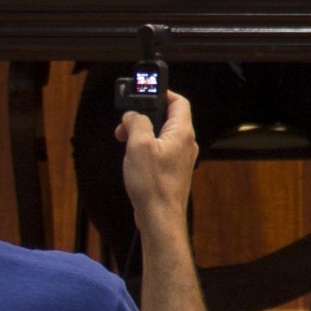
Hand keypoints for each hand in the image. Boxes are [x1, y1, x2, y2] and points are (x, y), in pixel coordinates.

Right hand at [117, 90, 197, 223]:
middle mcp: (185, 144)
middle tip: (127, 122)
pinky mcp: (171, 171)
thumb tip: (133, 115)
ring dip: (141, 133)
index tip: (146, 93)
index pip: (179, 102)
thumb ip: (137, 123)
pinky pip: (159, 151)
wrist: (160, 218)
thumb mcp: (139, 146)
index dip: (163, 93)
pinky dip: (144, 148)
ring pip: (161, 135)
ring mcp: (179, 158)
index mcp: (182, 133)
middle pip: (167, 118)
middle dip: (145, 116)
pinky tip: (131, 157)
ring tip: (124, 139)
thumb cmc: (153, 186)